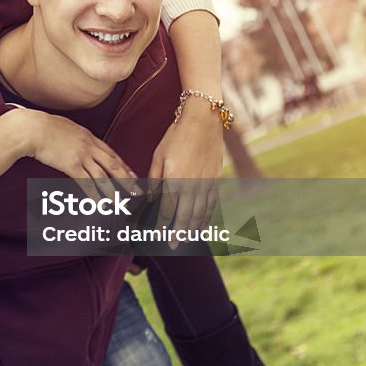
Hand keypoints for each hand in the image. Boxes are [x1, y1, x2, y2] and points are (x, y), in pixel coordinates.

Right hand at [16, 108, 140, 196]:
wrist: (33, 128)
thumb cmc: (44, 127)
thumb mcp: (66, 127)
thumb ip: (76, 136)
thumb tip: (77, 140)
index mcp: (89, 136)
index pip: (111, 153)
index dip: (123, 165)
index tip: (132, 175)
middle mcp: (89, 146)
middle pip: (113, 164)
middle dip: (127, 178)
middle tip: (137, 190)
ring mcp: (81, 155)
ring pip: (103, 175)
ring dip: (113, 190)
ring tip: (122, 202)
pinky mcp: (71, 165)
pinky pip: (86, 182)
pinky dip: (94, 194)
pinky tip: (99, 203)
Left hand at [149, 102, 222, 245]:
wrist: (203, 120)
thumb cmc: (176, 136)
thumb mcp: (159, 155)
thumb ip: (155, 178)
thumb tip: (150, 197)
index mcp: (175, 178)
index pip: (167, 208)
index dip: (162, 224)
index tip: (157, 235)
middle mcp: (192, 184)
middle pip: (185, 215)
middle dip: (178, 233)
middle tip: (172, 246)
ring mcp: (206, 183)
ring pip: (200, 212)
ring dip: (193, 228)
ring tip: (186, 240)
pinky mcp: (216, 179)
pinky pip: (211, 203)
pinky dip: (206, 216)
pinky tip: (202, 223)